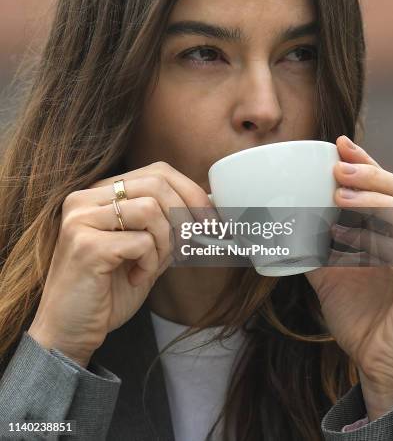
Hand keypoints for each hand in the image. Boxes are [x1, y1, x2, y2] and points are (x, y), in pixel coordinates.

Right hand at [28, 162, 214, 367]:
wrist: (69, 332)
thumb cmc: (108, 291)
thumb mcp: (145, 250)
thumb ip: (168, 226)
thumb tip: (209, 208)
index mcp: (99, 194)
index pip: (157, 172)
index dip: (191, 193)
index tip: (211, 220)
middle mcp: (85, 199)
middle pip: (156, 183)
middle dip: (186, 216)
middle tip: (191, 245)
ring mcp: (81, 220)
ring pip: (150, 209)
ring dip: (164, 242)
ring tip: (150, 265)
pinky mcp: (85, 245)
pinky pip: (140, 241)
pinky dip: (149, 263)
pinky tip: (135, 278)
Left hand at [305, 135, 392, 418]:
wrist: (377, 365)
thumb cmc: (363, 317)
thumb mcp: (330, 274)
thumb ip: (315, 247)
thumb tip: (282, 225)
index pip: (388, 190)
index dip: (368, 165)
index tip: (340, 146)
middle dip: (373, 175)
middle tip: (338, 167)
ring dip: (376, 199)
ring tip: (340, 192)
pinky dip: (378, 239)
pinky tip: (348, 235)